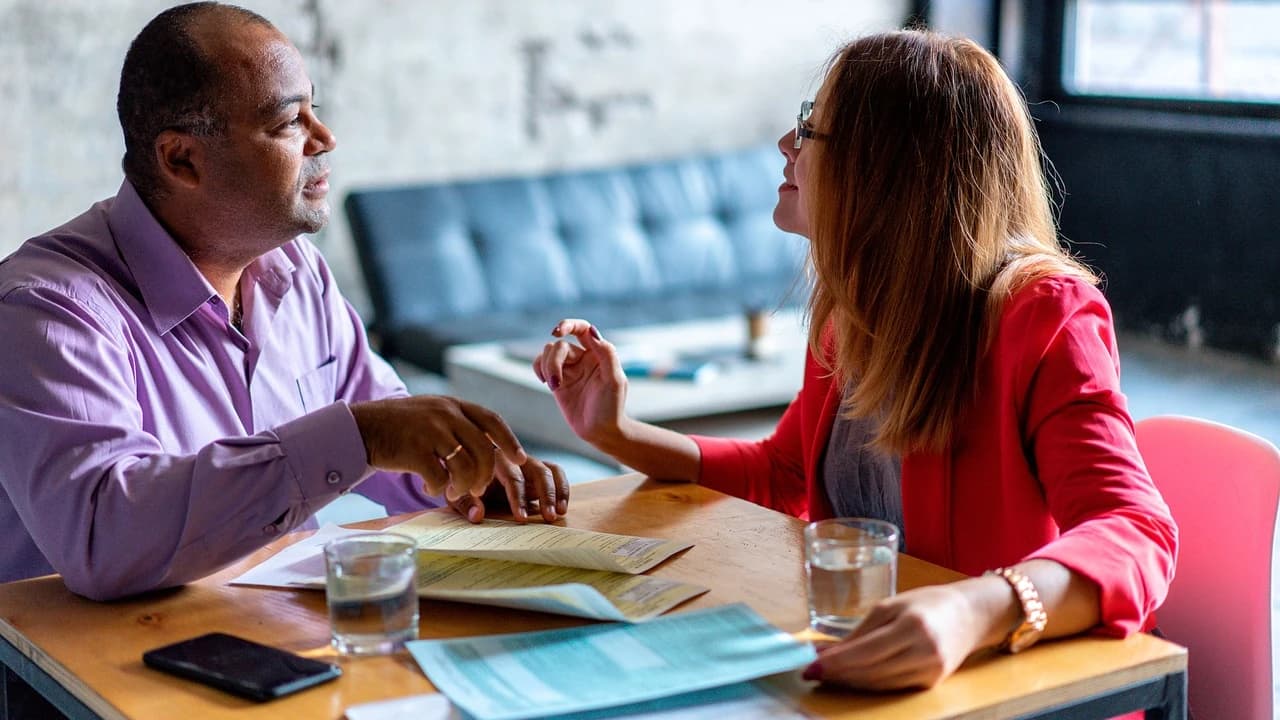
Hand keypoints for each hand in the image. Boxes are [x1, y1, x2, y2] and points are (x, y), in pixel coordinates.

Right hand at [349, 396, 524, 501]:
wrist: (363, 428)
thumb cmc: (402, 428)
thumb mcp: (433, 414)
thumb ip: (459, 425)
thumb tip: (492, 449)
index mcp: (453, 405)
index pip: (492, 420)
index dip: (510, 441)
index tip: (521, 459)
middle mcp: (445, 414)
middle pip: (483, 448)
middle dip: (486, 474)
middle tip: (480, 488)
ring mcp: (430, 431)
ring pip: (465, 466)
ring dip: (463, 485)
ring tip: (453, 490)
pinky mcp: (414, 450)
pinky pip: (439, 477)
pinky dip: (438, 488)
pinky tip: (430, 486)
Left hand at [448, 455, 569, 522]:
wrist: (464, 466)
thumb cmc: (461, 483)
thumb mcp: (456, 493)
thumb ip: (465, 504)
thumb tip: (478, 517)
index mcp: (493, 460)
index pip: (511, 478)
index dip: (518, 498)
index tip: (522, 518)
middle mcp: (513, 457)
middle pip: (535, 471)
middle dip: (544, 495)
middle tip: (548, 517)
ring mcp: (527, 461)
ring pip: (548, 470)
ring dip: (556, 492)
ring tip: (558, 514)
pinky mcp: (537, 467)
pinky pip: (556, 472)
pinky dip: (562, 488)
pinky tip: (563, 507)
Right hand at [532, 319, 627, 445]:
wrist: (601, 431)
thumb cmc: (612, 407)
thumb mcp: (614, 380)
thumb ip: (606, 354)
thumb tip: (591, 331)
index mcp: (599, 352)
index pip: (582, 329)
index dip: (568, 325)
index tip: (556, 332)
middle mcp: (583, 357)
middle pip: (559, 345)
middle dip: (553, 362)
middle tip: (555, 384)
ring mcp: (569, 368)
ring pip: (548, 353)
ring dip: (546, 367)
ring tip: (553, 386)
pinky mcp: (557, 380)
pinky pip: (541, 364)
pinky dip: (538, 369)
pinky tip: (546, 382)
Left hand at [805, 583, 987, 689]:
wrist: (970, 615)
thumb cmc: (927, 603)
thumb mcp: (891, 606)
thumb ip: (860, 630)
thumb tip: (825, 649)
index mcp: (912, 626)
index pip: (865, 652)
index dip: (836, 662)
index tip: (810, 665)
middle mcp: (924, 652)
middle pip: (870, 672)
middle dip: (837, 674)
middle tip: (812, 672)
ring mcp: (930, 672)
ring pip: (879, 684)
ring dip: (849, 682)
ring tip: (826, 675)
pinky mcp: (931, 684)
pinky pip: (891, 687)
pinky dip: (868, 684)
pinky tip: (851, 678)